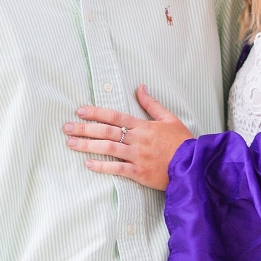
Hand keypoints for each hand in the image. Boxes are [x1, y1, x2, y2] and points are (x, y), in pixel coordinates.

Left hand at [63, 85, 193, 190]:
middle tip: (66, 128)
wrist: (194, 165)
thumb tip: (140, 87)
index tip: (80, 111)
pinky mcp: (139, 173)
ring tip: (71, 144)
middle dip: (84, 129)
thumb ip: (152, 104)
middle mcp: (137, 140)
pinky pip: (117, 169)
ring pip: (108, 148)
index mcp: (143, 126)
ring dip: (88, 146)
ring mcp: (137, 156)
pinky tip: (88, 164)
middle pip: (106, 131)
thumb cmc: (182, 142)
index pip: (114, 116)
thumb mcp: (169, 118)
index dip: (96, 112)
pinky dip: (102, 166)